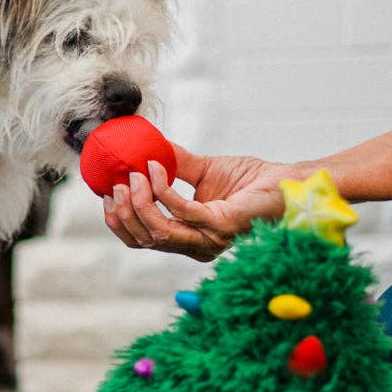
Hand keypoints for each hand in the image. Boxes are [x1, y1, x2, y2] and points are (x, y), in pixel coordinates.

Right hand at [103, 146, 291, 260]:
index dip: (118, 221)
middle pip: (144, 240)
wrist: (286, 181)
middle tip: (117, 183)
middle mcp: (196, 246)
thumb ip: (174, 163)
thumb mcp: (203, 169)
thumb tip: (142, 146)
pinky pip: (181, 211)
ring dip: (139, 200)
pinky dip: (163, 188)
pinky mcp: (221, 226)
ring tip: (135, 173)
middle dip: (124, 212)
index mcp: (188, 238)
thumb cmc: (250, 179)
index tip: (105, 193)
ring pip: (158, 231)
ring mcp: (208, 240)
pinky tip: (158, 167)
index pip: (142, 239)